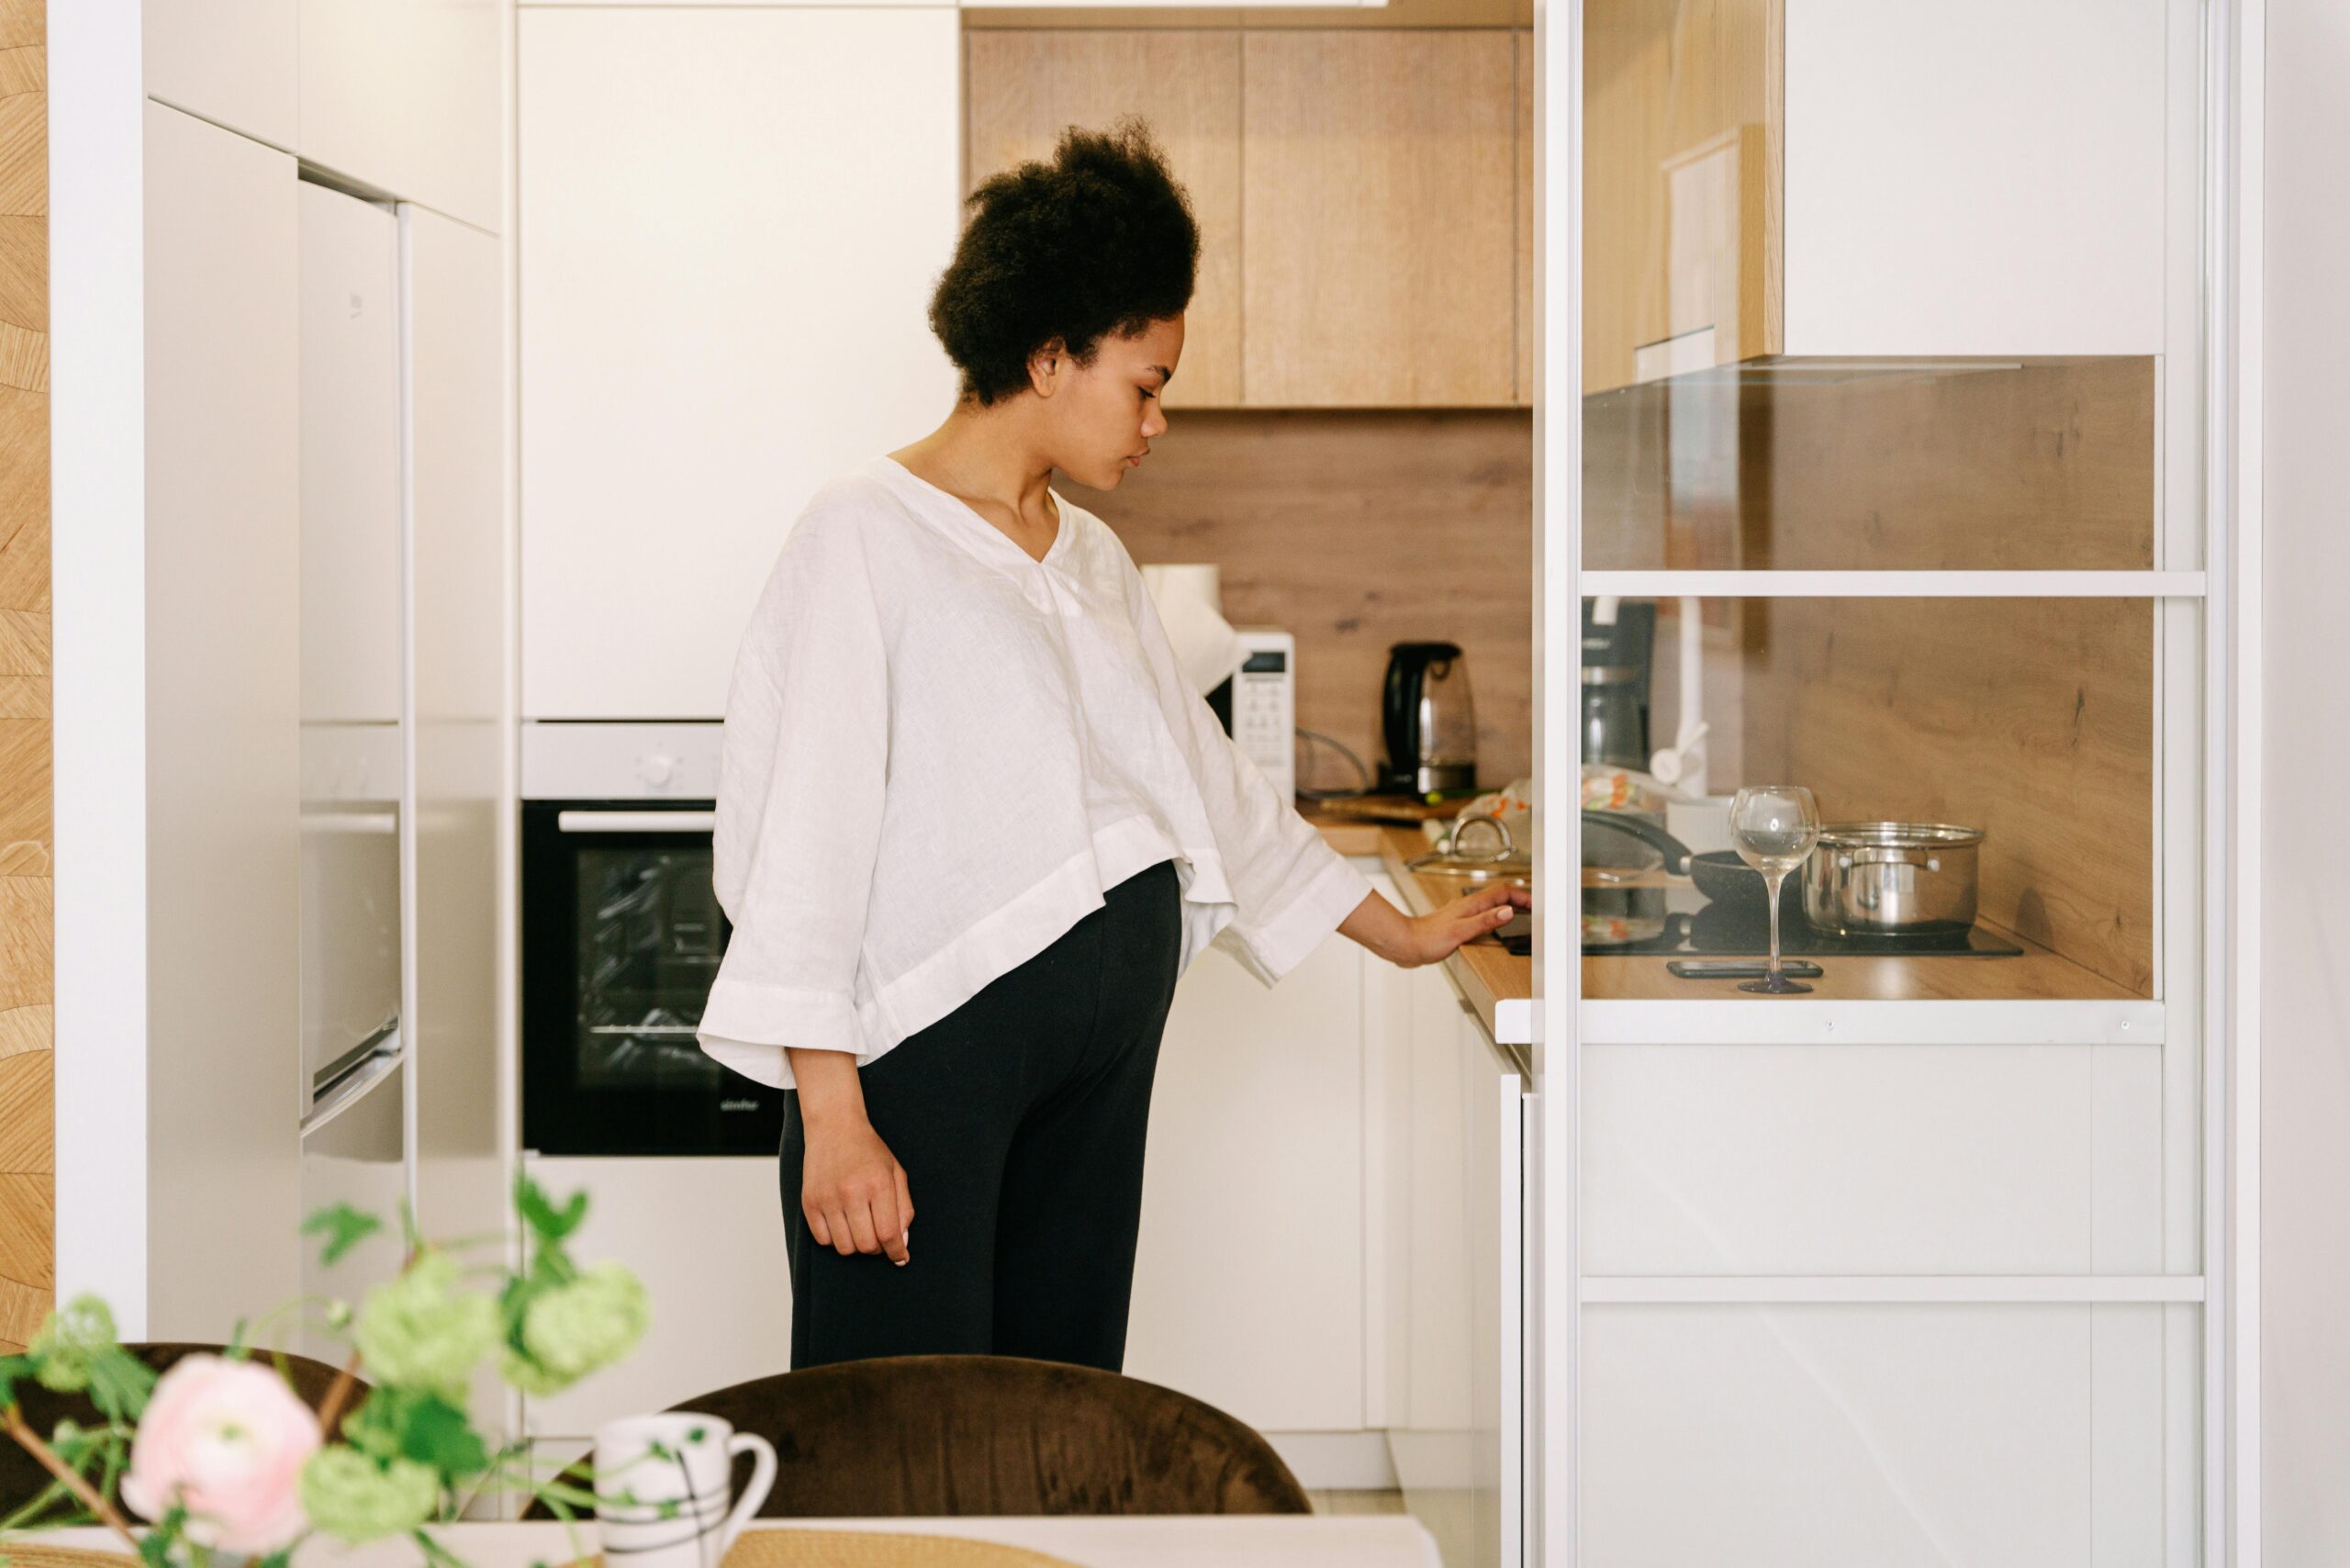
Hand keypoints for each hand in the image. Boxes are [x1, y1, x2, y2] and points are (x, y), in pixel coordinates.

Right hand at [801, 1115, 913, 1263]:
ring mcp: (827, 1198)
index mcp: (877, 1184)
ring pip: (844, 1247)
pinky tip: (842, 1222)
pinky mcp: (809, 1202)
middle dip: (877, 1248)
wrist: (834, 1127)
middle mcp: (851, 1192)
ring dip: (856, 1245)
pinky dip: (835, 1239)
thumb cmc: (869, 1150)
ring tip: (860, 1227)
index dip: (897, 1251)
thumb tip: (901, 1242)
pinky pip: (823, 1240)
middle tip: (879, 1236)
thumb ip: (904, 1208)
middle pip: (866, 1245)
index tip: (900, 1257)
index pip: (888, 1233)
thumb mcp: (895, 1172)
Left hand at [1400, 883, 1530, 965]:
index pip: (1502, 893)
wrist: (1405, 944)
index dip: (1521, 895)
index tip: (1536, 902)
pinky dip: (1495, 916)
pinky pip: (1482, 915)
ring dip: (1508, 906)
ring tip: (1522, 912)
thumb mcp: (1461, 931)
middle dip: (1519, 899)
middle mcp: (1467, 906)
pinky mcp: (1456, 924)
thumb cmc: (1427, 939)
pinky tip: (1494, 924)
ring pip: (1491, 904)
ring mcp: (1462, 914)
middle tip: (1535, 907)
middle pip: (1499, 896)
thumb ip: (1485, 921)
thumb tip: (1508, 911)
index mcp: (1471, 905)